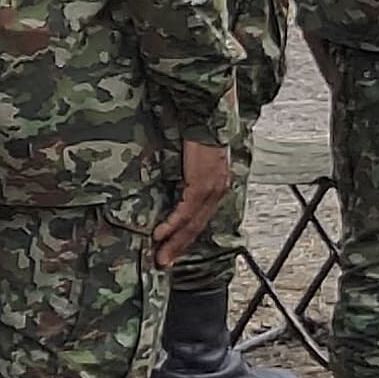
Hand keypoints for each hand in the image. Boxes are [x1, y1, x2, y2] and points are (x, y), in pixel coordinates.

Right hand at [150, 142, 230, 268]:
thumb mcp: (198, 157)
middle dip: (179, 247)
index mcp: (218, 186)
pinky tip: (160, 234)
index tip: (173, 250)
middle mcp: (218, 192)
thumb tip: (178, 181)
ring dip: (174, 242)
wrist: (207, 114)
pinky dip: (172, 224)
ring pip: (192, 224)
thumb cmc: (199, 130)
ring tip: (160, 257)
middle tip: (163, 262)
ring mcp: (211, 190)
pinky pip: (185, 211)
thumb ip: (192, 173)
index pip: (201, 218)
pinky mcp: (201, 184)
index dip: (187, 236)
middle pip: (197, 227)